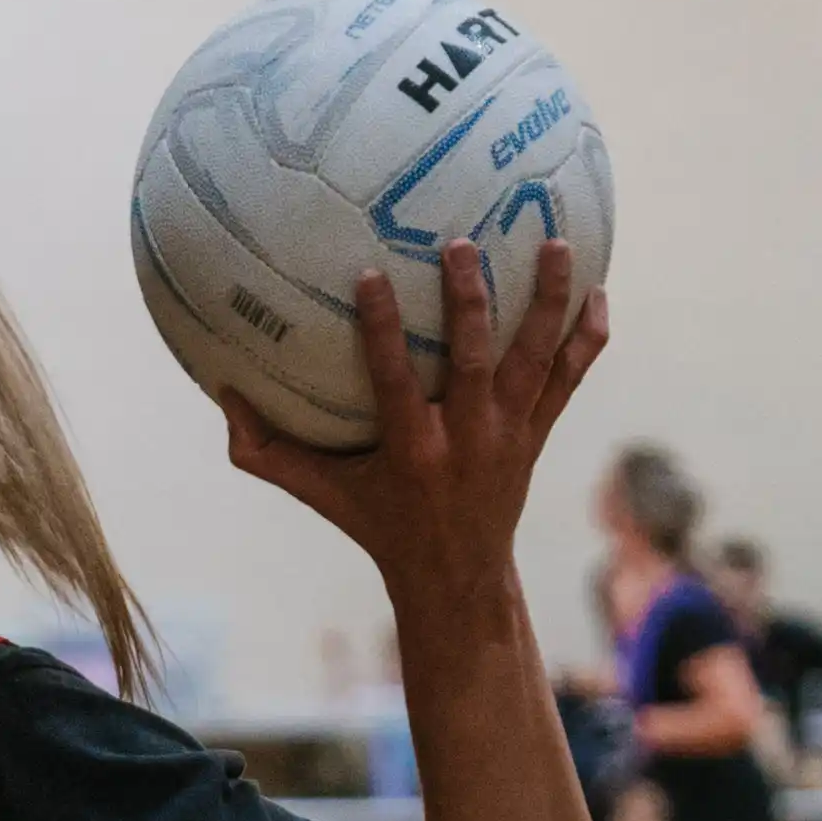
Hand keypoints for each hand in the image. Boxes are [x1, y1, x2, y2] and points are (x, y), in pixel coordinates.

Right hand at [223, 239, 602, 602]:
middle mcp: (467, 439)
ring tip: (558, 245)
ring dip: (548, 304)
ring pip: (535, 361)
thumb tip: (221, 392)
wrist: (457, 576)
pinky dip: (587, 340)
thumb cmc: (378, 523)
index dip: (383, 329)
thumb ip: (266, 450)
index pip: (394, 379)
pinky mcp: (537, 433)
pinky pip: (568, 379)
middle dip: (469, 303)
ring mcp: (509, 434)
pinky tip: (600, 294)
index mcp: (412, 449)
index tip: (369, 275)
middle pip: (472, 362)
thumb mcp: (320, 492)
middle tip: (461, 244)